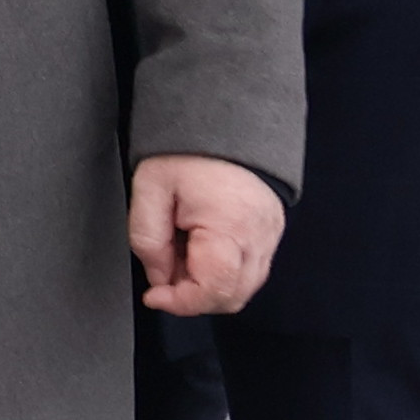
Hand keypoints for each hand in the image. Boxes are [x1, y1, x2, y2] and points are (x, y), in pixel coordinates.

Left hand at [130, 153, 284, 315]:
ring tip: (182, 254)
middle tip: (165, 272)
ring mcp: (270, 234)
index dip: (179, 303)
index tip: (155, 296)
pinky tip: (200, 248)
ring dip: (208, 285)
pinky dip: (224, 272)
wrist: (224, 117)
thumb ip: (148, 241)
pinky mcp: (271, 230)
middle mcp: (258, 236)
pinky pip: (250, 268)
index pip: (212, 291)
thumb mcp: (150, 189)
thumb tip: (159, 277)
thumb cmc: (189, 149)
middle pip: (231, 296)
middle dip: (193, 297)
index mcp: (230, 227)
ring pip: (243, 287)